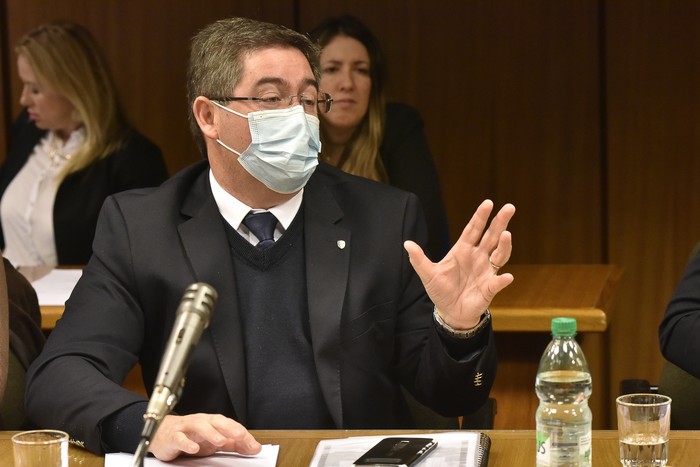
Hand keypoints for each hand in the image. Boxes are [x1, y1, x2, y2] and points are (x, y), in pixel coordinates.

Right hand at [149, 413, 261, 460]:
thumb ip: (233, 444)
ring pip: (200, 426)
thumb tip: (253, 448)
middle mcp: (202, 422)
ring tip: (221, 441)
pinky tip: (194, 448)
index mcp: (213, 423)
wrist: (162, 434)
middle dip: (230, 428)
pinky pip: (180, 438)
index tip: (253, 445)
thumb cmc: (191, 436)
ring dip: (211, 433)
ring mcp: (187, 428)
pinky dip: (187, 443)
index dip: (242, 434)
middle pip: (217, 422)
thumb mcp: (214, 441)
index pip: (230, 425)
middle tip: (241, 435)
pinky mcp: (173, 437)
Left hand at [404, 199, 514, 329]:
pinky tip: (507, 277)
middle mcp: (478, 256)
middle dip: (500, 222)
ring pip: (499, 254)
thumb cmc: (440, 290)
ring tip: (507, 234)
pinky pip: (497, 282)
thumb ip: (419, 259)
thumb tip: (407, 243)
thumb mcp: (428, 274)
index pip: (473, 229)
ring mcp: (486, 271)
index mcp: (463, 249)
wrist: (450, 312)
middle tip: (509, 207)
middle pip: (491, 236)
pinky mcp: (490, 287)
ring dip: (504, 245)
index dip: (480, 217)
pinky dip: (502, 280)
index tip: (488, 203)